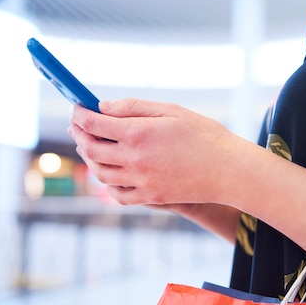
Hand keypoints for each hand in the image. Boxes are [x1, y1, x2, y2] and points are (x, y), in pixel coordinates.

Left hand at [69, 98, 249, 205]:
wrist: (229, 170)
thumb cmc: (204, 135)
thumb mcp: (171, 110)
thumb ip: (134, 107)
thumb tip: (103, 107)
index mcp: (139, 134)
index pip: (95, 124)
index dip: (80, 115)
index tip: (76, 109)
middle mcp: (134, 160)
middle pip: (92, 149)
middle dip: (79, 135)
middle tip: (78, 126)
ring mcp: (141, 182)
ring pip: (100, 173)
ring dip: (89, 159)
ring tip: (89, 147)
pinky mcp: (151, 197)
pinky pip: (118, 194)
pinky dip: (106, 183)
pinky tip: (108, 173)